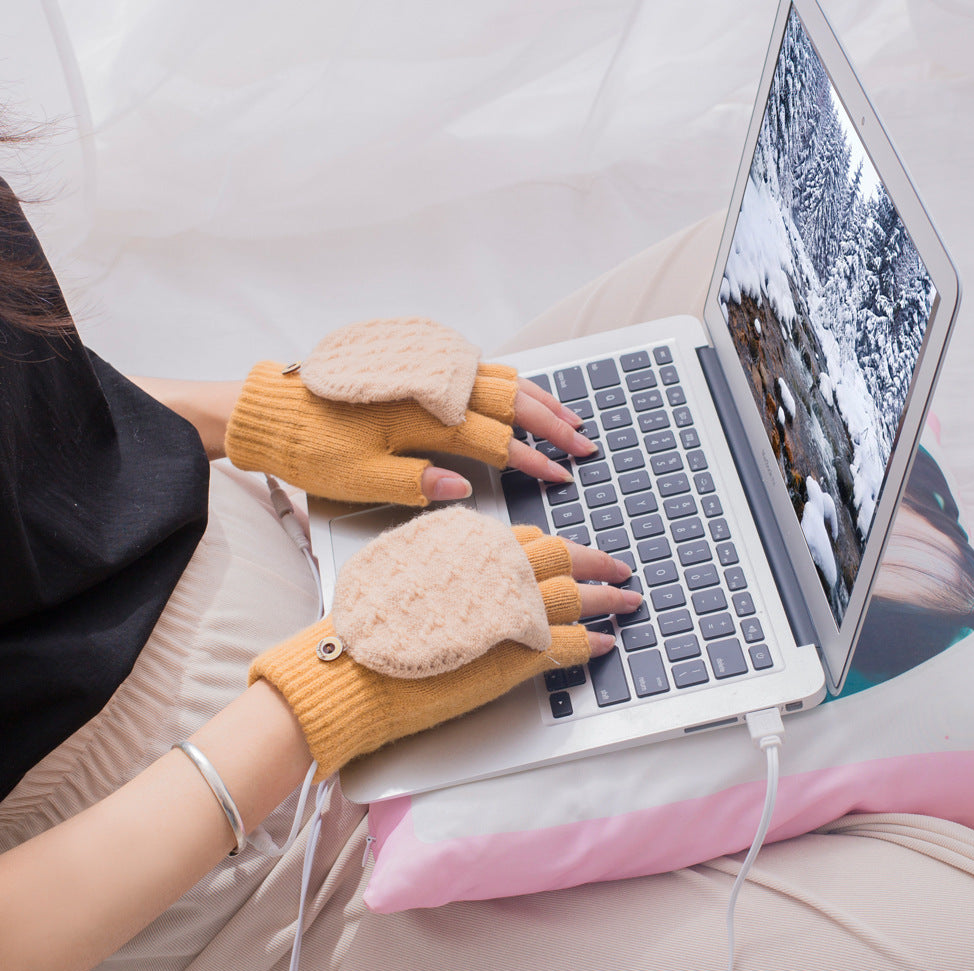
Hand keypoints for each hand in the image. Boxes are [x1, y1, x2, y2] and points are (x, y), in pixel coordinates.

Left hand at [225, 317, 594, 506]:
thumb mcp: (359, 478)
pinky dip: (507, 379)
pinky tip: (518, 388)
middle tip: (584, 443)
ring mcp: (425, 370)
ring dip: (536, 397)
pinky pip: (474, 366)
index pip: (496, 441)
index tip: (561, 476)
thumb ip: (417, 482)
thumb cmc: (312, 448)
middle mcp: (432, 386)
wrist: (271, 410)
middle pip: (510, 401)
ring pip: (497, 377)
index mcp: (424, 419)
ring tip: (567, 414)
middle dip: (552, 423)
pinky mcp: (414, 362)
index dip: (534, 460)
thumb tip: (465, 486)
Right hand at [250, 510, 638, 777]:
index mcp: (469, 548)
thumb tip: (472, 572)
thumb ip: (449, 569)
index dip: (557, 546)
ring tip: (627, 602)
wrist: (352, 669)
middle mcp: (496, 571)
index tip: (573, 551)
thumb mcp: (409, 576)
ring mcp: (511, 611)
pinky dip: (591, 642)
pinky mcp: (517, 654)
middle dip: (596, 564)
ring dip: (606, 599)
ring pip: (574, 597)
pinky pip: (568, 644)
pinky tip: (605, 644)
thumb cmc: (368, 626)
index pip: (528, 540)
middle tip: (620, 570)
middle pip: (561, 560)